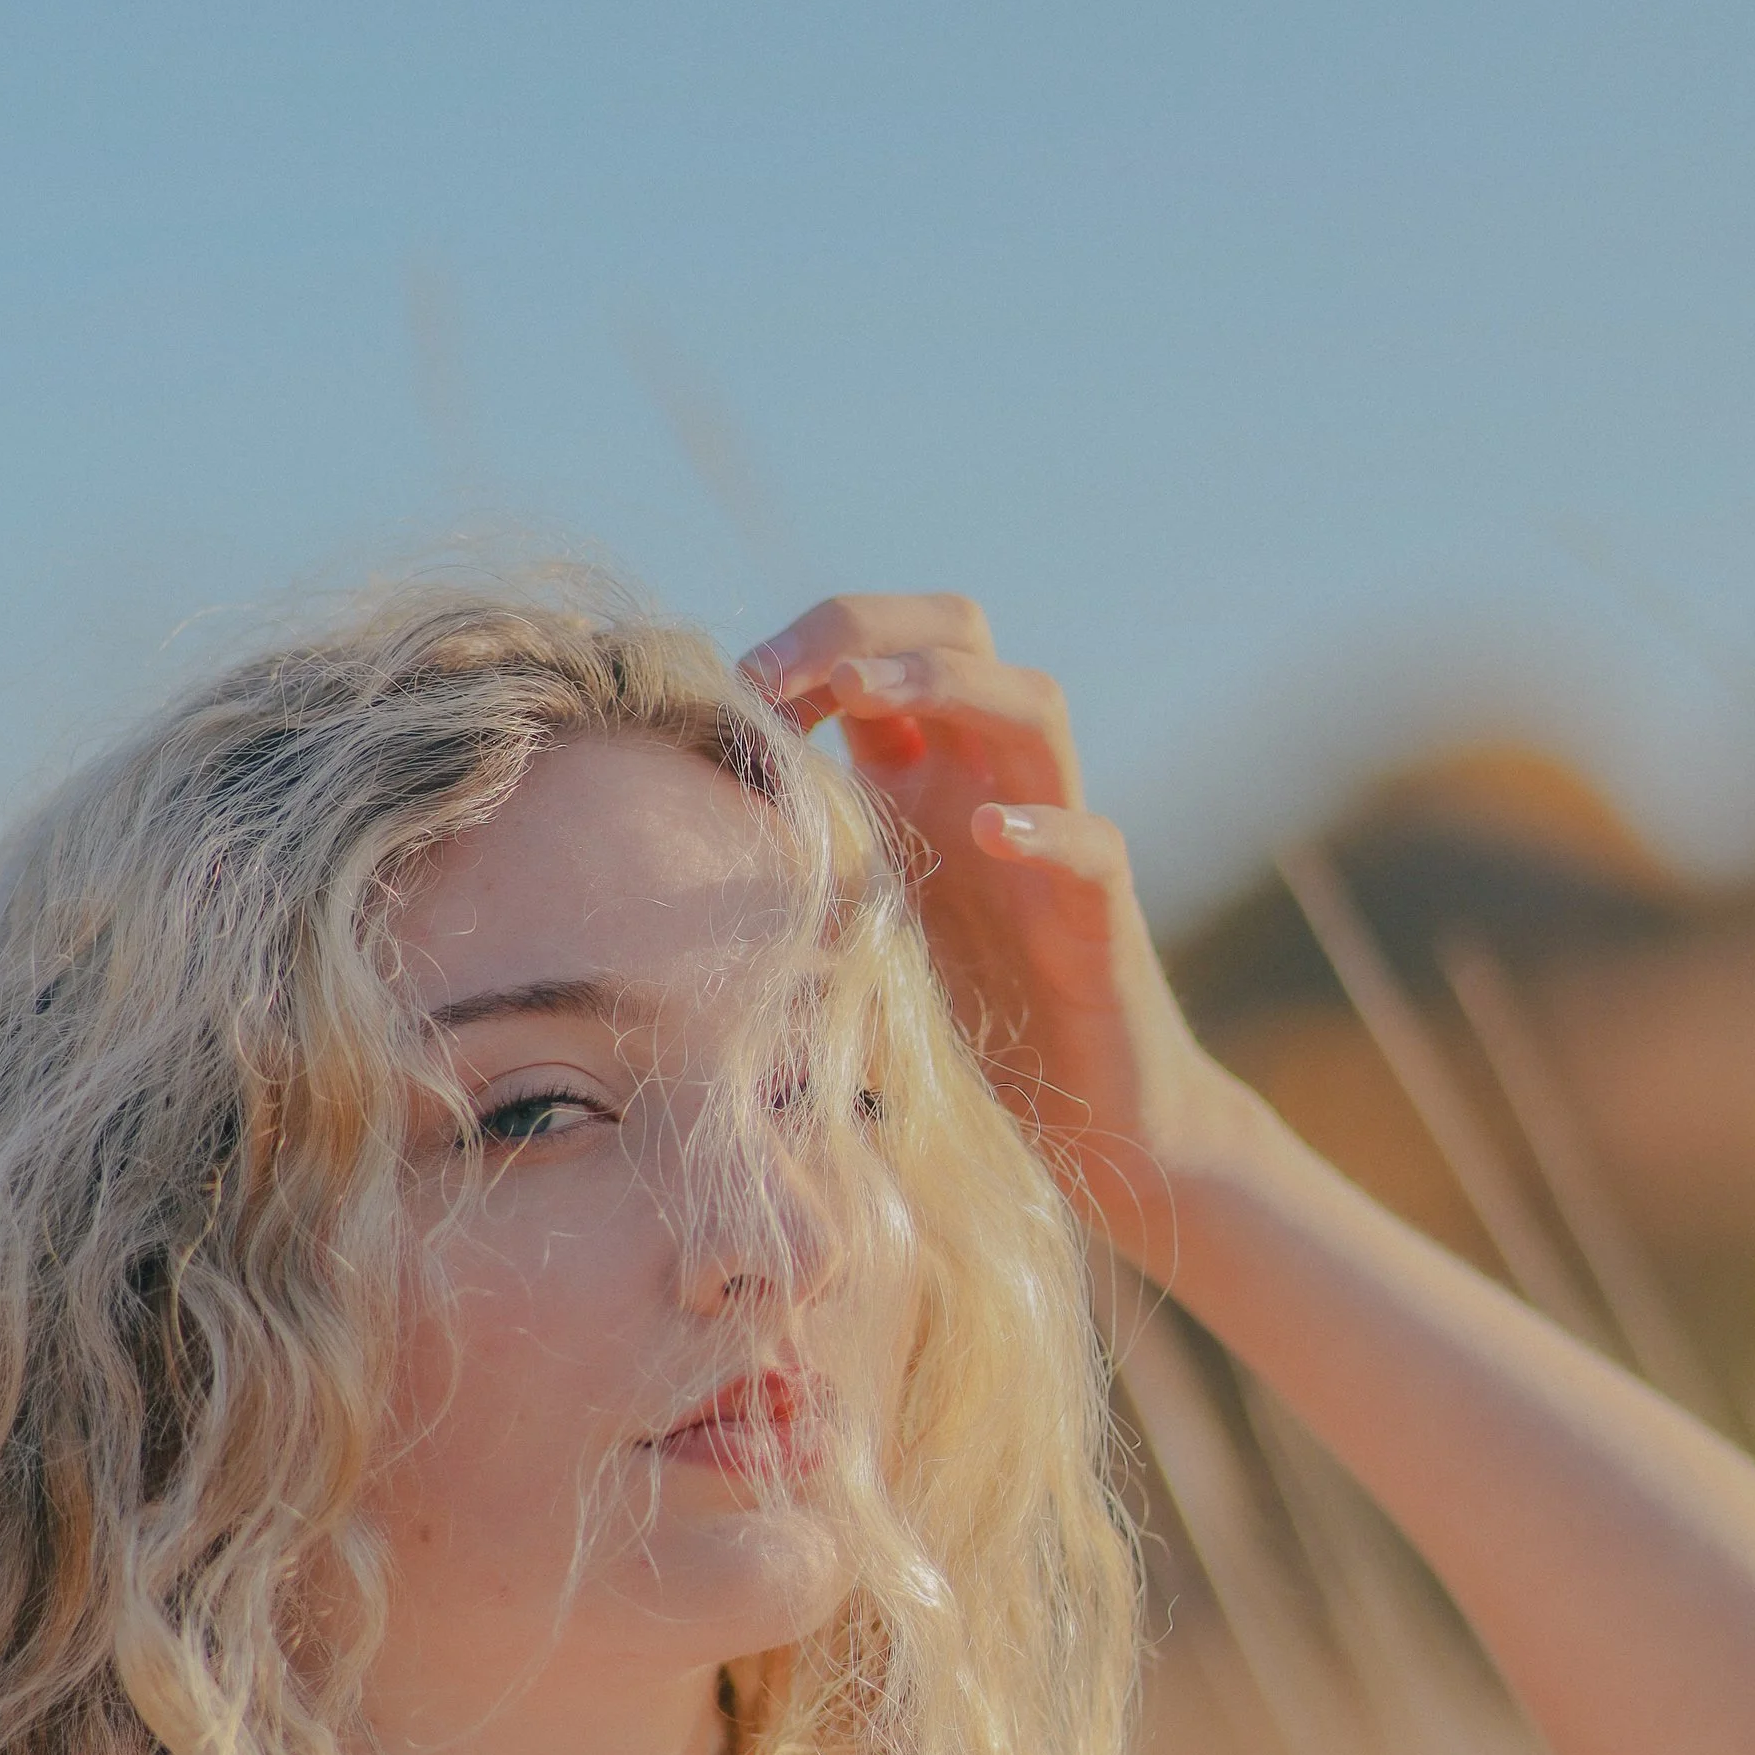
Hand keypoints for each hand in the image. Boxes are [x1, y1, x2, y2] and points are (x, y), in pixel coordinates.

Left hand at [743, 594, 1233, 1262]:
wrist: (1075, 1126)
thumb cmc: (942, 1036)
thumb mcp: (832, 935)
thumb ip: (777, 875)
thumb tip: (652, 844)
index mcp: (921, 779)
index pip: (877, 651)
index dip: (810, 644)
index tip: (734, 688)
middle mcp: (990, 784)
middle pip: (961, 630)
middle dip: (867, 627)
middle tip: (775, 677)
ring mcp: (1053, 842)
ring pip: (1035, 704)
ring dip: (947, 680)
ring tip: (862, 693)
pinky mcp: (1101, 916)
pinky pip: (1096, 842)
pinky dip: (1048, 827)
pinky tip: (994, 832)